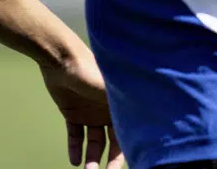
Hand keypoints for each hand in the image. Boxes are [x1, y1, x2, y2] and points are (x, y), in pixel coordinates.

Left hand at [39, 48, 124, 168]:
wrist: (62, 59)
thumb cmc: (91, 72)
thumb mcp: (116, 90)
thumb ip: (130, 105)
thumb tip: (155, 117)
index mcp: (121, 106)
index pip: (127, 134)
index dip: (128, 150)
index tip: (123, 167)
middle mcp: (107, 111)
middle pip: (111, 142)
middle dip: (109, 160)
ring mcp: (90, 113)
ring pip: (94, 142)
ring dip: (92, 158)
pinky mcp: (72, 112)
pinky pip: (75, 135)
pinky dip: (75, 148)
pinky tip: (74, 161)